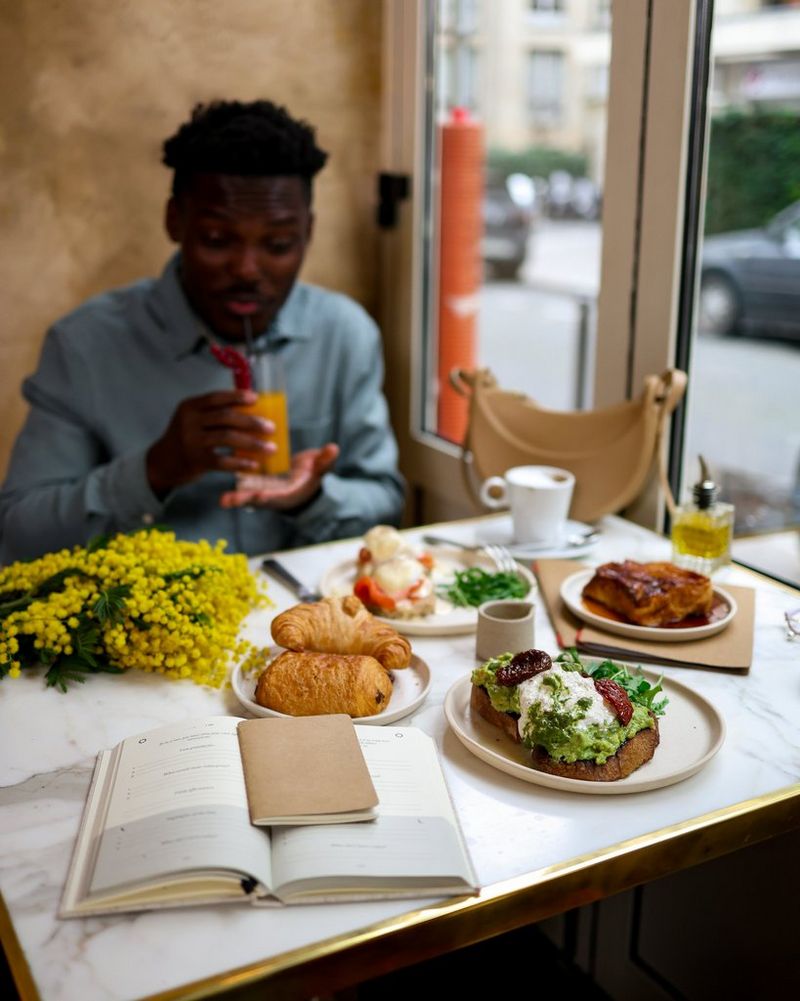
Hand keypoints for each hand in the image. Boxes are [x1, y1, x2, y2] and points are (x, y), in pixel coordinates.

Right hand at [146, 390, 274, 496]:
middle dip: (252, 422)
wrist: (163, 463)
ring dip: (253, 443)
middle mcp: (189, 421)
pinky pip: (223, 461)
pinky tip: (254, 464)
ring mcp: (191, 441)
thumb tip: (253, 410)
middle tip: (271, 428)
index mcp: (190, 406)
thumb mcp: (193, 420)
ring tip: (270, 448)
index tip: (256, 399)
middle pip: (226, 417)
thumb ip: (214, 413)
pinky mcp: (195, 460)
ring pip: (228, 437)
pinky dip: (241, 462)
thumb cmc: (188, 438)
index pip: (216, 397)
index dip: (237, 397)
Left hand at [219, 444, 339, 510]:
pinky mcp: (253, 481)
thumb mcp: (319, 469)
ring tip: (224, 500)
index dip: (271, 497)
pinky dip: (234, 481)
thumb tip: (333, 448)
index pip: (279, 497)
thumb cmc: (310, 476)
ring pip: (247, 494)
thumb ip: (324, 460)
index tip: (262, 496)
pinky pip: (242, 480)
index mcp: (288, 494)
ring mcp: (261, 489)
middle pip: (258, 501)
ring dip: (235, 498)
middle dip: (246, 502)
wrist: (299, 479)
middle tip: (231, 503)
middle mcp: (273, 495)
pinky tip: (222, 472)